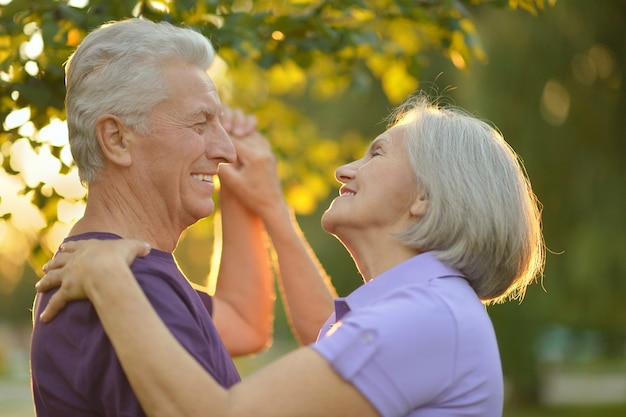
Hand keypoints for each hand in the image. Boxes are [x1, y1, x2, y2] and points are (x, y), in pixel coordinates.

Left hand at [36, 239, 150, 321]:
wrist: (106, 270)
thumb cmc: (119, 257)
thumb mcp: (132, 247)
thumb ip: (139, 247)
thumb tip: (149, 247)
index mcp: (88, 248)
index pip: (75, 246)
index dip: (69, 247)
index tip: (62, 247)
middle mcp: (75, 260)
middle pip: (59, 261)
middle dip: (53, 263)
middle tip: (46, 266)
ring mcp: (69, 276)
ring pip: (52, 279)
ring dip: (45, 282)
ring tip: (39, 286)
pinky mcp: (67, 292)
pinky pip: (56, 303)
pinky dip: (49, 311)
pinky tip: (43, 318)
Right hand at [218, 112, 285, 219]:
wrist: (272, 205)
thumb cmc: (251, 197)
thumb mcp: (233, 184)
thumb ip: (221, 167)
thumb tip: (209, 153)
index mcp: (255, 158)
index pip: (234, 140)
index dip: (220, 136)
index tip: (209, 132)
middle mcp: (264, 151)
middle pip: (242, 135)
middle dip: (229, 132)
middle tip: (215, 128)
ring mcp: (269, 152)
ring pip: (251, 134)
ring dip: (239, 132)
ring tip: (226, 131)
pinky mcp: (270, 155)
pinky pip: (258, 139)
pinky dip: (248, 136)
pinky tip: (239, 137)